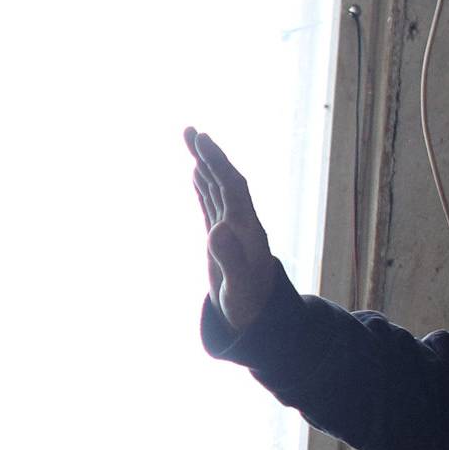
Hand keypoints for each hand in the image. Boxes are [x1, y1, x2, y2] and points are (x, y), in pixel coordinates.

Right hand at [185, 127, 278, 332]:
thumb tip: (218, 229)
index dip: (218, 164)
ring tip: (190, 138)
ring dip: (204, 163)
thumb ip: (230, 259)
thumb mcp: (239, 288)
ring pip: (217, 188)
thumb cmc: (249, 306)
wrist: (258, 319)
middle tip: (190, 130)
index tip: (202, 142)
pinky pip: (212, 203)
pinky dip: (203, 185)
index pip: (233, 187)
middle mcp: (241, 223)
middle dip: (209, 155)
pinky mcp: (222, 237)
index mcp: (248, 229)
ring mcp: (231, 228)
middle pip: (225, 180)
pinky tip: (195, 172)